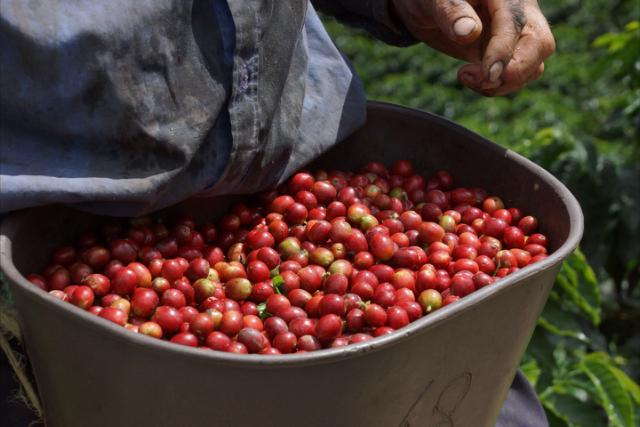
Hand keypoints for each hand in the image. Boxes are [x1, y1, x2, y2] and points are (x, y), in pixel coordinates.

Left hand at [390, 0, 554, 95]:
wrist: (428, 7)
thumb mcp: (435, 0)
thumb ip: (452, 11)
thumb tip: (469, 32)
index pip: (514, 24)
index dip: (503, 52)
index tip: (487, 76)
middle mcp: (519, 12)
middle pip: (540, 45)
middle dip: (515, 71)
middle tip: (478, 80)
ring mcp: (516, 35)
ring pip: (533, 65)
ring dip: (505, 83)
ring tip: (465, 76)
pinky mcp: (507, 54)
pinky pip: (517, 75)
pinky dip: (497, 86)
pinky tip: (470, 78)